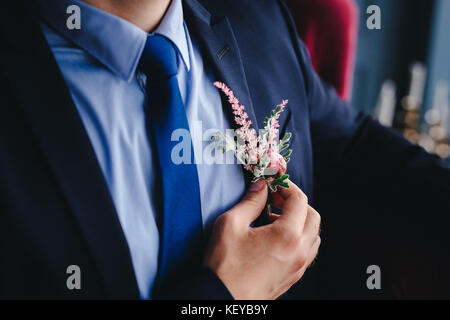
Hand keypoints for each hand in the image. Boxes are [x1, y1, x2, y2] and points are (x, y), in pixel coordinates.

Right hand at [204, 179, 320, 299]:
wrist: (223, 298)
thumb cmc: (225, 266)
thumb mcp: (230, 224)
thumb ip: (250, 202)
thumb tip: (261, 187)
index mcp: (287, 236)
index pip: (299, 200)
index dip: (286, 186)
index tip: (273, 183)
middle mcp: (299, 251)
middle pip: (312, 216)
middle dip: (296, 202)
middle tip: (275, 198)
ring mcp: (298, 266)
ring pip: (313, 234)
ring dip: (299, 220)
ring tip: (274, 218)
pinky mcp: (293, 276)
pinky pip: (307, 251)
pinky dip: (298, 237)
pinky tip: (276, 237)